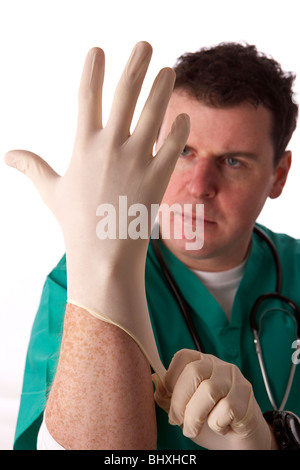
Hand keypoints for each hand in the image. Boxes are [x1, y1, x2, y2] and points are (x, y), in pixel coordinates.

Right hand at [5, 42, 189, 378]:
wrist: (104, 255)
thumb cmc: (77, 223)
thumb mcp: (52, 191)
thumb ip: (34, 167)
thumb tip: (9, 156)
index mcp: (84, 146)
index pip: (87, 96)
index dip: (93, 70)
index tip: (98, 49)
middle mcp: (111, 147)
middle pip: (125, 94)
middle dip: (135, 65)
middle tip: (145, 45)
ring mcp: (137, 160)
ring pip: (154, 113)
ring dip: (162, 88)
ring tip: (168, 72)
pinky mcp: (158, 176)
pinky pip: (173, 144)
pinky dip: (179, 128)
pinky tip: (182, 117)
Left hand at [154, 349, 271, 449]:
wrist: (238, 441)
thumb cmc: (208, 419)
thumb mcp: (183, 409)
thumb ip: (167, 396)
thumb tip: (155, 380)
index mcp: (200, 362)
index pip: (182, 357)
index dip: (170, 378)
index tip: (168, 397)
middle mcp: (218, 364)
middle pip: (193, 372)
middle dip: (179, 402)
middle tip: (177, 421)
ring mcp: (234, 378)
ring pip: (209, 391)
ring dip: (195, 417)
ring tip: (193, 429)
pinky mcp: (247, 395)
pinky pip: (227, 408)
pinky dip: (217, 424)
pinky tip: (221, 426)